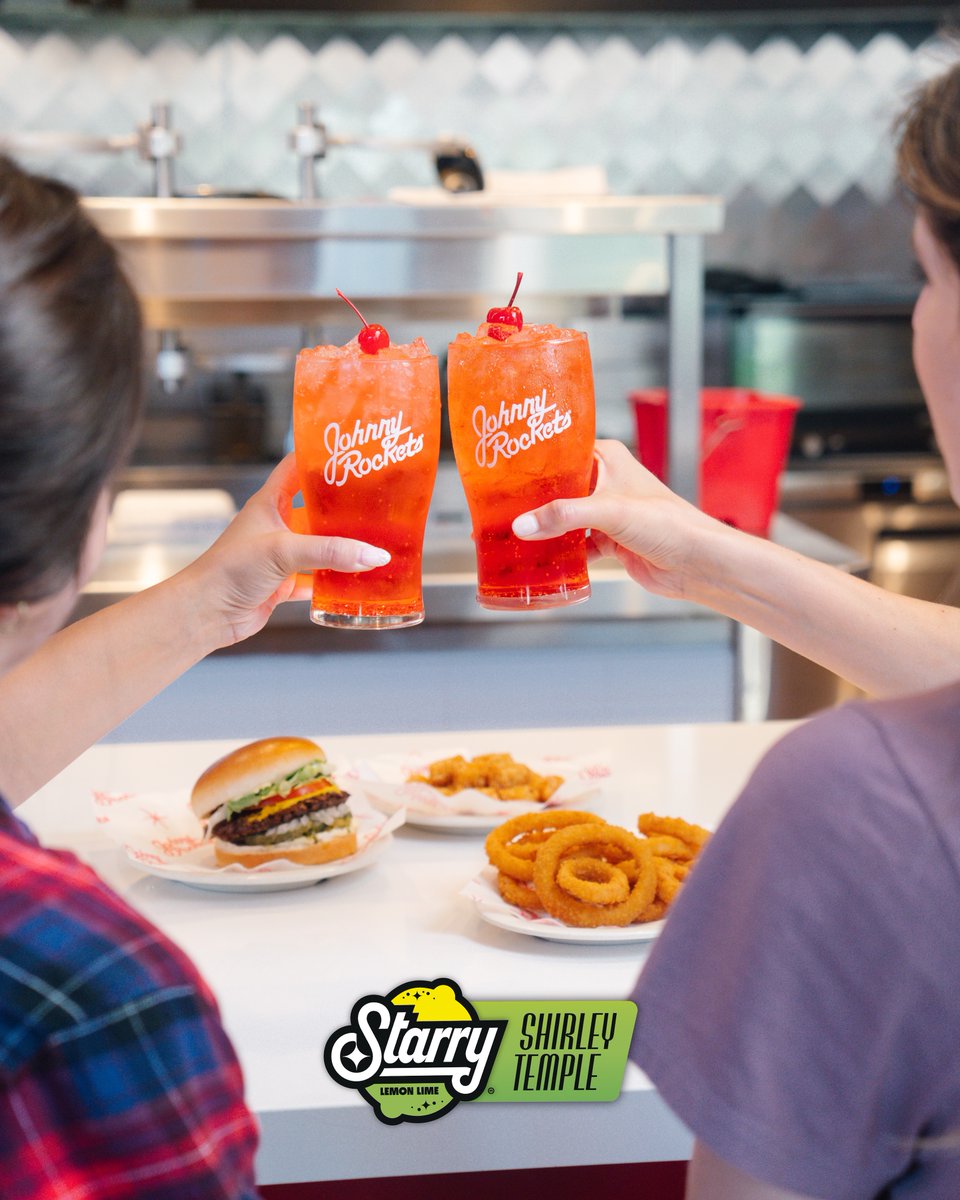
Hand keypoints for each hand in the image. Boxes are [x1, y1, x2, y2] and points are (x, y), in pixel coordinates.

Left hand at [181, 453, 389, 646]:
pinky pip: (315, 579)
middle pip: (314, 508)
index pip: (296, 468)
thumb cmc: (230, 569)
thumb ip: (331, 551)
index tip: (349, 452)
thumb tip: (375, 554)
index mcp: (269, 503)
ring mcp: (280, 556)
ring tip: (373, 540)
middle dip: (340, 506)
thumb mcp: (284, 550)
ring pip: (318, 546)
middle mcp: (276, 526)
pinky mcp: (282, 584)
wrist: (205, 612)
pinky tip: (353, 582)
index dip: (319, 457)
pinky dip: (332, 581)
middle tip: (373, 500)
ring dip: (341, 546)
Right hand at [511, 440, 722, 599]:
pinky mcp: (609, 540)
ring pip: (564, 517)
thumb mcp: (609, 511)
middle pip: (557, 487)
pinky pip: (574, 544)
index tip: (501, 470)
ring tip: (509, 533)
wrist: (695, 561)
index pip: (560, 451)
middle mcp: (605, 481)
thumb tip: (522, 525)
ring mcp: (606, 512)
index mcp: (607, 458)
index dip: (531, 460)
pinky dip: (559, 551)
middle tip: (497, 506)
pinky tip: (539, 558)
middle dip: (531, 499)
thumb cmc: (666, 522)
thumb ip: (563, 517)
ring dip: (544, 528)